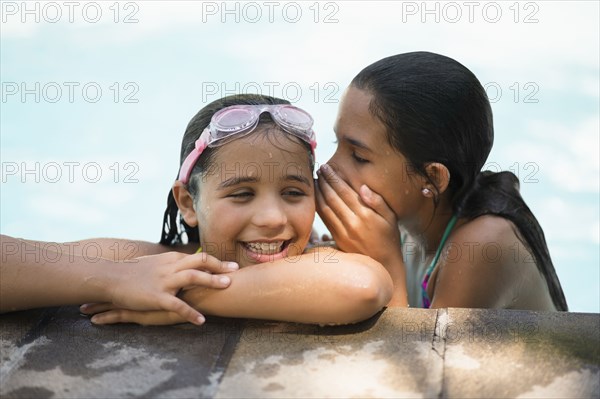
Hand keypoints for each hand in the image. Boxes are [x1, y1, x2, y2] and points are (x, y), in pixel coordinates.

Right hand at [86, 252, 237, 324]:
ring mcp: (164, 281)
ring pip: (193, 277)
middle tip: (236, 272)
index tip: (230, 265)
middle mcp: (170, 267)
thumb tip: (185, 265)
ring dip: (212, 282)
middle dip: (220, 267)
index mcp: (170, 259)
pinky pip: (178, 305)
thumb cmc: (131, 272)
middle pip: (201, 262)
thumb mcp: (154, 264)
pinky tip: (201, 321)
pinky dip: (191, 312)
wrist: (110, 277)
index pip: (198, 258)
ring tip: (227, 287)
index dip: (216, 262)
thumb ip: (170, 264)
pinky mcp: (156, 297)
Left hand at [315, 164, 401, 265]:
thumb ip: (377, 201)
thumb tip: (363, 187)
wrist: (385, 265)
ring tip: (314, 181)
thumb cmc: (389, 238)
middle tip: (318, 170)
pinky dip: (319, 207)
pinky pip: (325, 220)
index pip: (344, 191)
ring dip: (318, 193)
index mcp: (365, 215)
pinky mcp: (338, 240)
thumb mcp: (390, 217)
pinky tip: (316, 199)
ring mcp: (343, 232)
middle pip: (332, 198)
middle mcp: (352, 223)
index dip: (333, 178)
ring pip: (325, 209)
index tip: (326, 168)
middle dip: (323, 182)